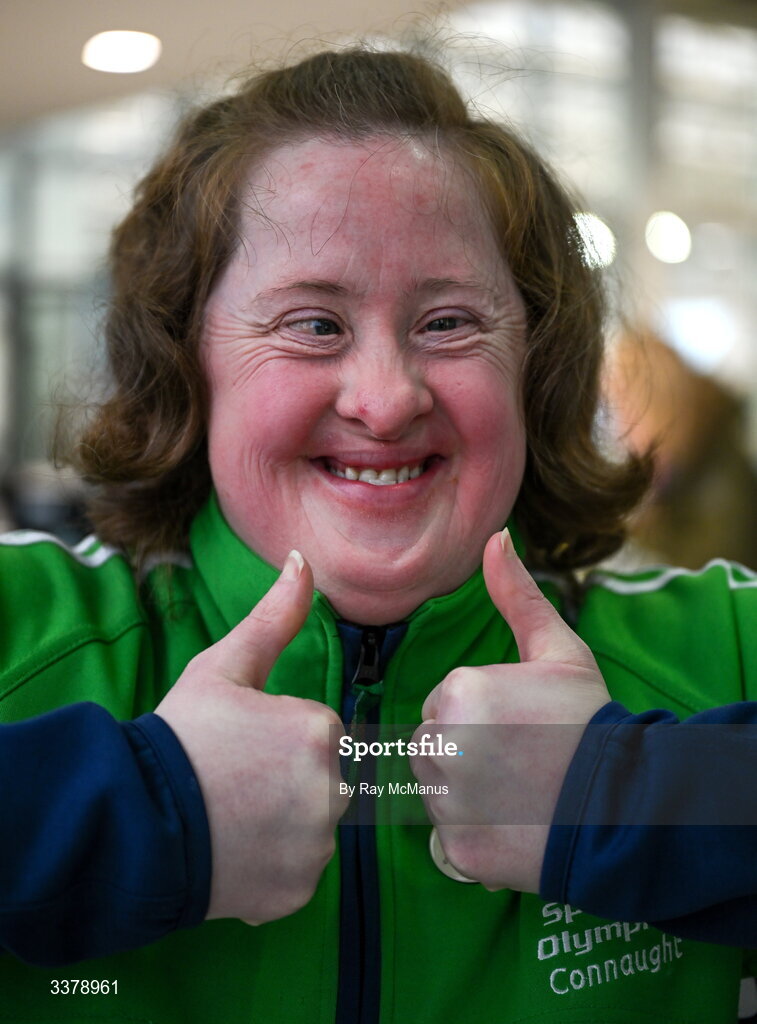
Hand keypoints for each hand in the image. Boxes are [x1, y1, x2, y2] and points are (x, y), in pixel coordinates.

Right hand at [155, 550, 347, 923]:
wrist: (134, 822)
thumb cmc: (181, 737)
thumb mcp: (224, 667)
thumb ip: (275, 617)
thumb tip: (304, 562)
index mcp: (320, 730)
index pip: (319, 731)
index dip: (277, 735)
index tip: (240, 746)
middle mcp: (332, 789)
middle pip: (322, 777)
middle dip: (286, 778)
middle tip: (233, 781)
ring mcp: (317, 846)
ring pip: (312, 824)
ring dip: (283, 821)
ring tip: (230, 816)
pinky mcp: (300, 889)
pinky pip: (299, 868)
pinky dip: (275, 862)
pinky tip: (235, 850)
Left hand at [411, 529, 608, 891]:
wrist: (625, 804)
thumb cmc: (587, 721)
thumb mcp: (558, 650)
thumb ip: (517, 595)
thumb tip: (496, 537)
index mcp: (456, 694)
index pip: (437, 705)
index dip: (477, 716)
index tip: (517, 727)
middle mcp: (441, 746)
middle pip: (427, 748)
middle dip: (461, 753)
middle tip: (516, 761)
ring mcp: (448, 804)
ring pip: (431, 792)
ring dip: (462, 794)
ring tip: (514, 792)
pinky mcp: (457, 851)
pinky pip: (446, 838)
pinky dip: (472, 835)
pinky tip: (511, 824)